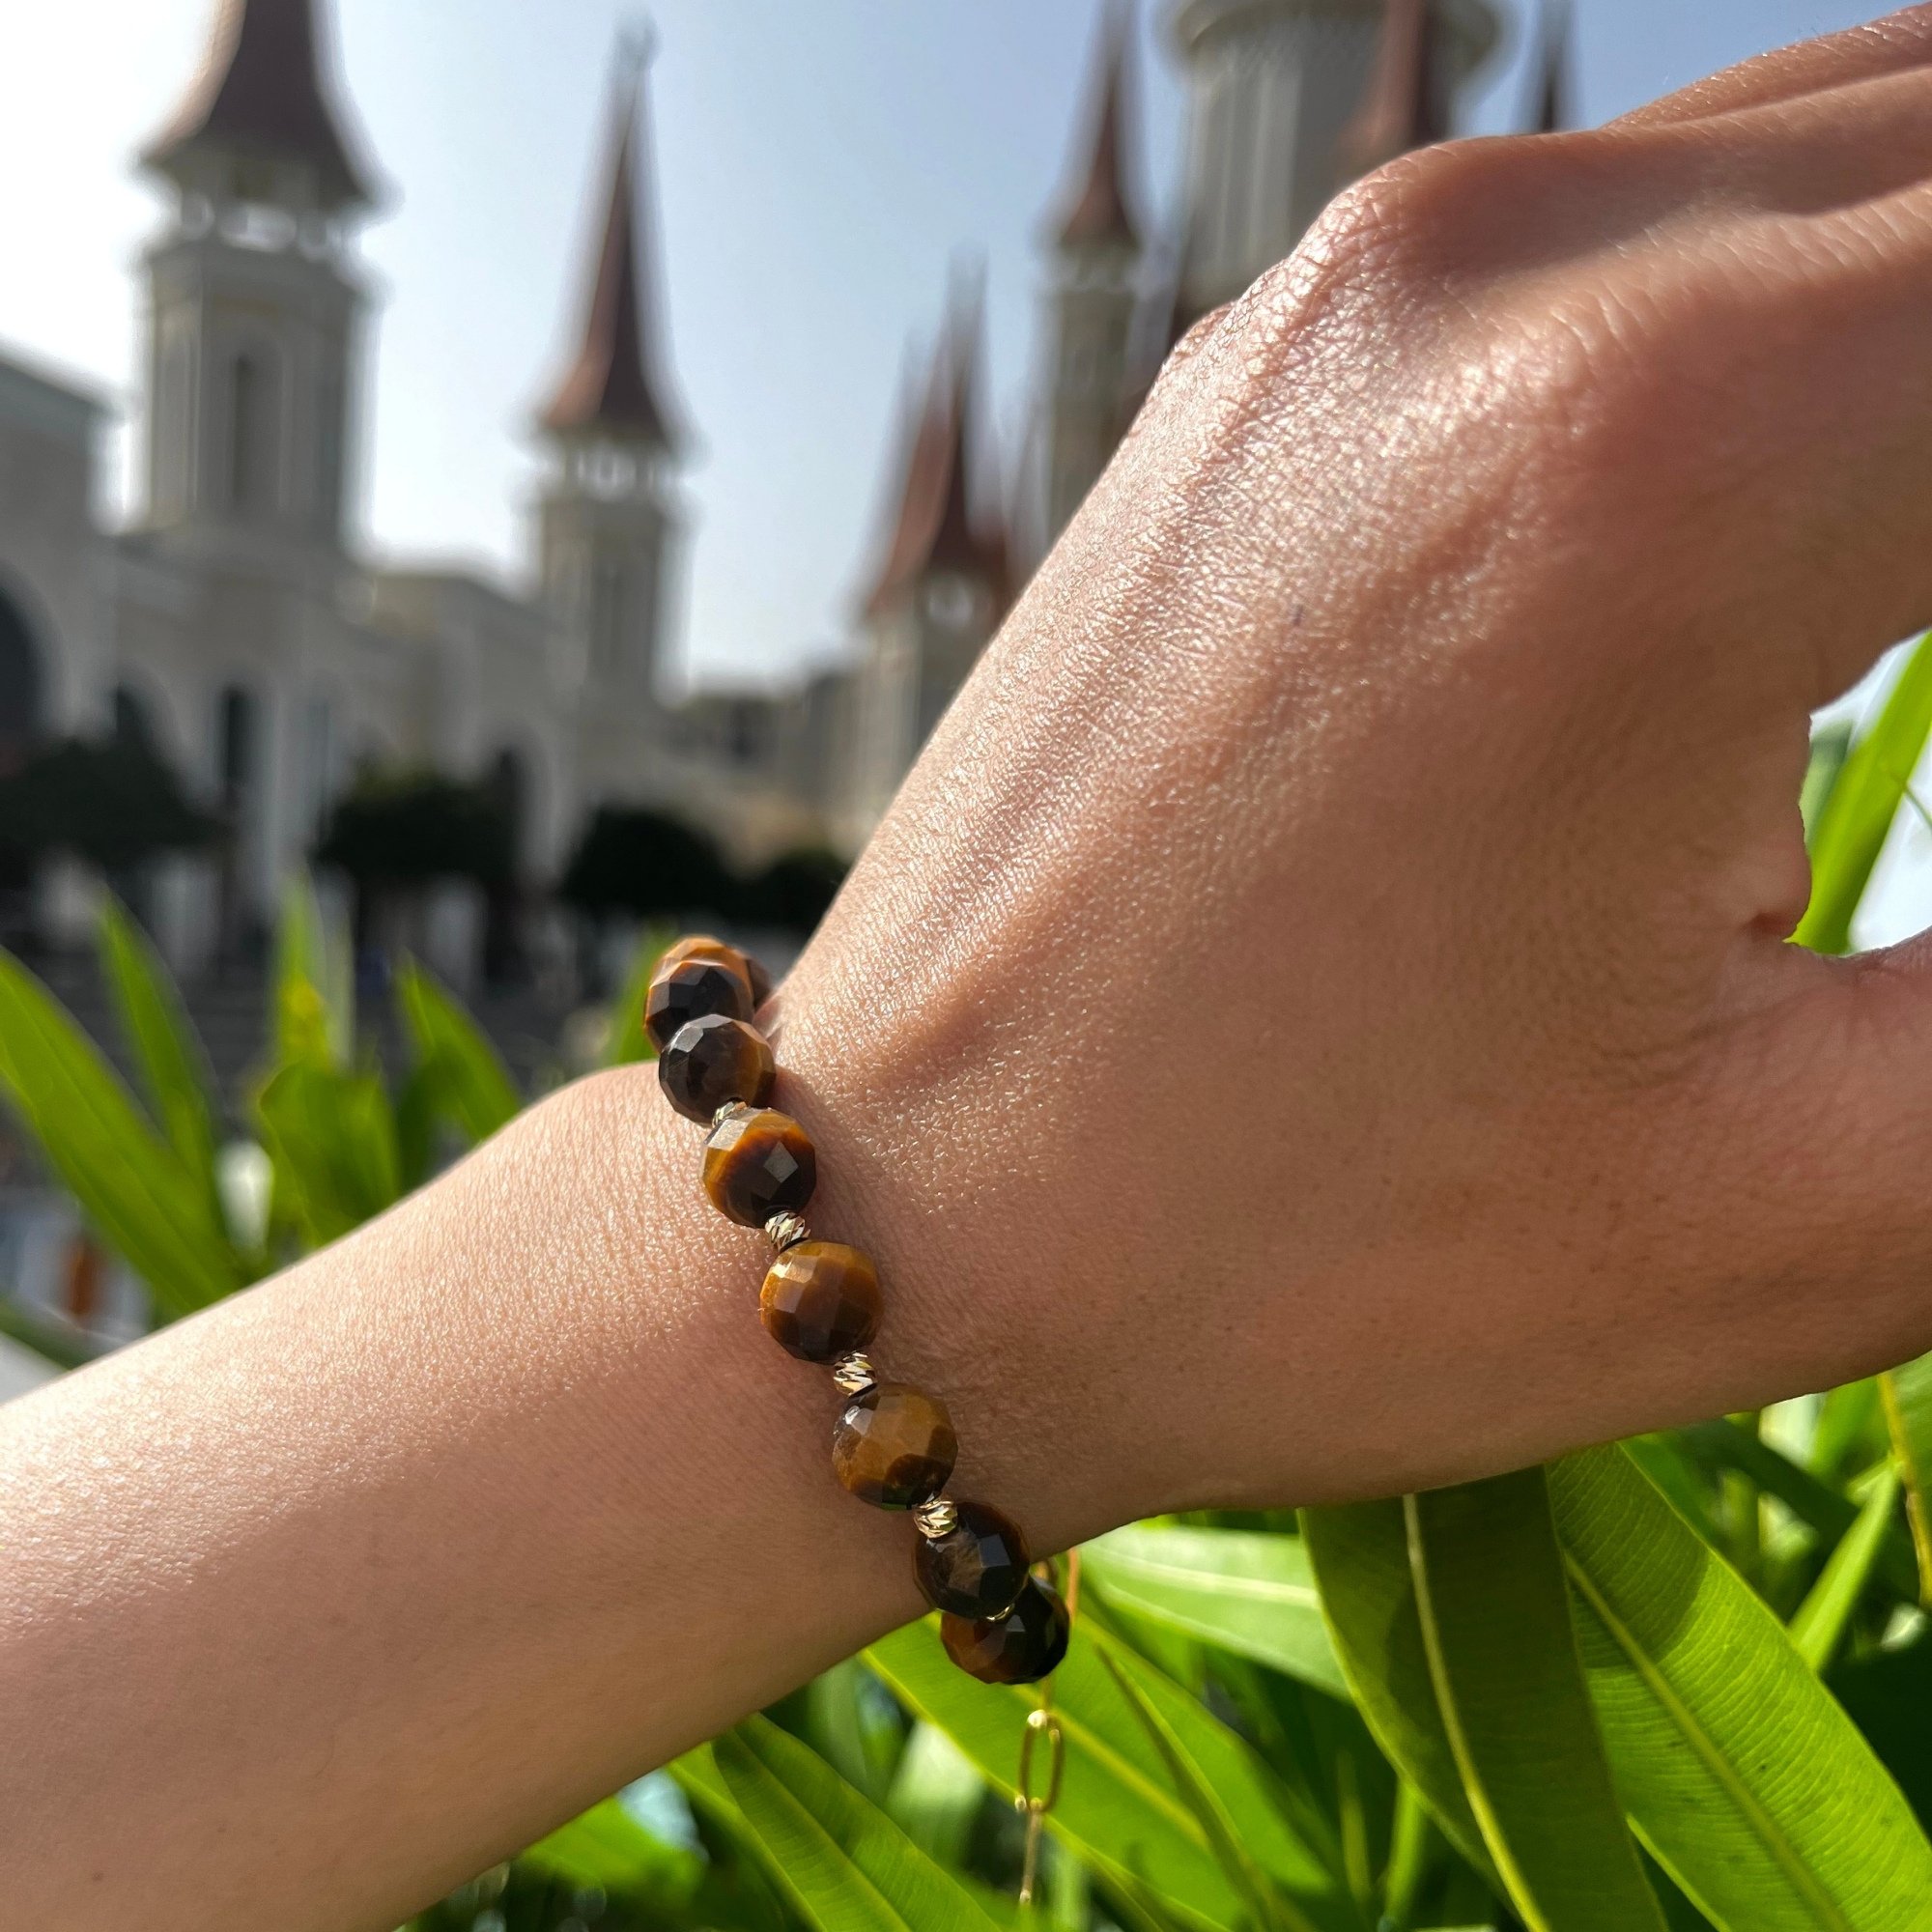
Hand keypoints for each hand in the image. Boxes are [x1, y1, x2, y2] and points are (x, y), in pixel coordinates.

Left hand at [780, 9, 1931, 1541]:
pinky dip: (1850, 316)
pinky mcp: (1290, 353)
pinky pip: (1666, 226)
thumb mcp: (1814, 1190)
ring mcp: (1363, 282)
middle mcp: (1500, 269)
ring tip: (1921, 619)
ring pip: (1870, 148)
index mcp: (1673, 447)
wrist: (914, 1224)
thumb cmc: (1296, 1252)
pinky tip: (1864, 508)